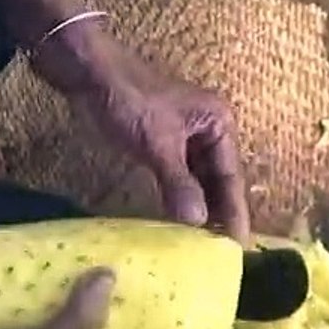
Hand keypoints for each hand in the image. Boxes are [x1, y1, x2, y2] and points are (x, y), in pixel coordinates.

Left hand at [63, 40, 250, 242]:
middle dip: (220, 214)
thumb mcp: (158, 144)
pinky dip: (178, 198)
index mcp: (217, 123)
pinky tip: (178, 222)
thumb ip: (179, 183)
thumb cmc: (130, 101)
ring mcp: (183, 137)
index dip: (234, 212)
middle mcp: (207, 131)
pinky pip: (177, 177)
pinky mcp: (161, 143)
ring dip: (199, 208)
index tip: (238, 246)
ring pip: (197, 180)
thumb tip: (198, 222)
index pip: (231, 176)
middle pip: (218, 180)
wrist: (90, 74)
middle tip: (224, 255)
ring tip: (204, 247)